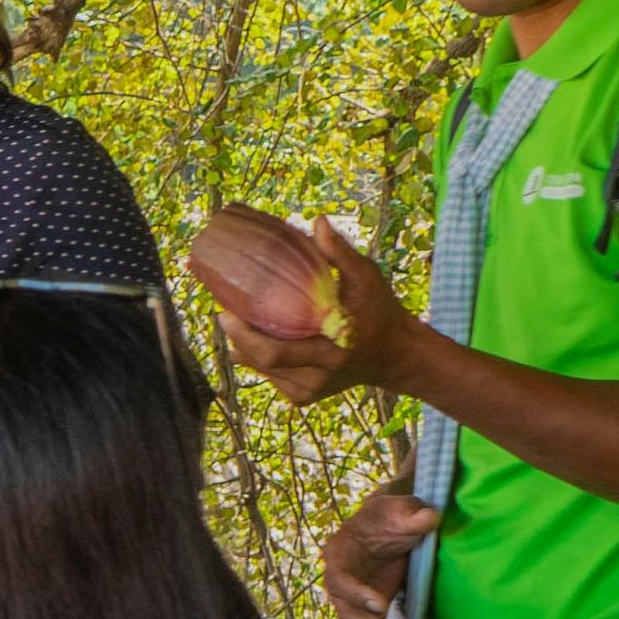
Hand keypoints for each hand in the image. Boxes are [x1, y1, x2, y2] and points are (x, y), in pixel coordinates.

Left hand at [216, 218, 415, 408]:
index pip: (275, 353)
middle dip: (236, 337)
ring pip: (261, 369)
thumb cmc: (379, 311)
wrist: (395, 355)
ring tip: (237, 318)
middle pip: (261, 362)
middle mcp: (318, 379)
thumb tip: (317, 221)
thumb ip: (340, 253)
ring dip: (245, 345)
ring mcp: (308, 392)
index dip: (245, 336)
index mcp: (332, 352)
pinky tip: (256, 335)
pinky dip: (259, 355)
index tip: (225, 312)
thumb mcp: (366, 279)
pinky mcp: (303, 397)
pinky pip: (270, 374)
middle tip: (223, 311)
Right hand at [323, 482, 440, 618]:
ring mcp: (350, 605)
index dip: (357, 594)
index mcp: (339, 554)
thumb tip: (429, 518)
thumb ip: (412, 513)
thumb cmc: (390, 519)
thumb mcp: (400, 509)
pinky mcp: (364, 618)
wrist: (388, 532)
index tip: (381, 604)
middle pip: (347, 615)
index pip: (340, 579)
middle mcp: (338, 585)